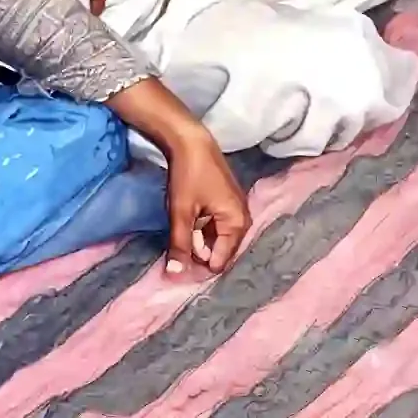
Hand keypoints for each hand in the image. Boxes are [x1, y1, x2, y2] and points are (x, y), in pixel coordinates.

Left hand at [160, 133, 250, 277]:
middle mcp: (243, 218)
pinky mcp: (228, 203)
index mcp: (237, 223)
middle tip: (180, 240)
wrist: (191, 141)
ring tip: (183, 228)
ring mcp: (237, 209)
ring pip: (218, 238)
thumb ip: (180, 245)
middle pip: (222, 250)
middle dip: (200, 252)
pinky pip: (217, 226)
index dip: (199, 265)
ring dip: (200, 240)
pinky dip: (203, 228)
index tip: (180, 259)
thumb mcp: (181, 213)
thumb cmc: (188, 176)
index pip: (221, 261)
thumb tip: (175, 276)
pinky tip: (189, 221)